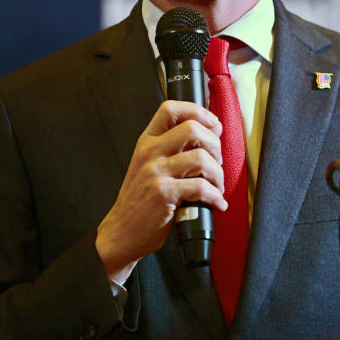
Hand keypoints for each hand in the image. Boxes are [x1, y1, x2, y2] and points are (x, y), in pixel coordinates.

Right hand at [95, 100, 225, 280]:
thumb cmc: (141, 199)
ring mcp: (155, 172)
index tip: (214, 125)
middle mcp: (150, 152)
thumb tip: (210, 134)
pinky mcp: (163, 193)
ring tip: (217, 185)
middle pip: (192, 129)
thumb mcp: (149, 165)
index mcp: (147, 141)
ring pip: (201, 157)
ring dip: (218, 174)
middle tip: (217, 162)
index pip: (171, 109)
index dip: (198, 111)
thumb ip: (172, 148)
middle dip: (215, 144)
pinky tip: (216, 202)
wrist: (122, 231)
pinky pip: (200, 187)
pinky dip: (215, 196)